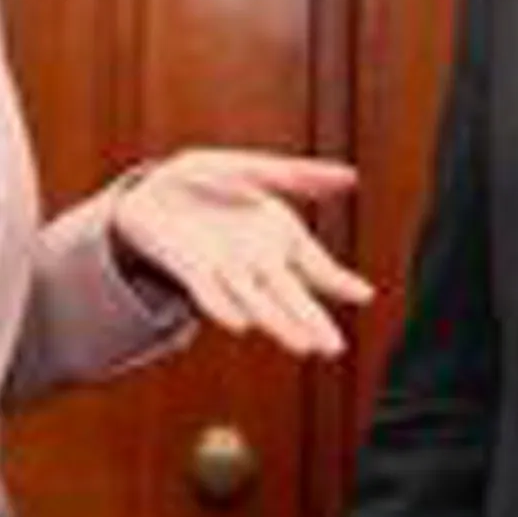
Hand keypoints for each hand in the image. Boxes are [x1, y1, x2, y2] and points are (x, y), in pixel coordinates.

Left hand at [111, 151, 372, 357]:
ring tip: (302, 345)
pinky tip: (241, 323)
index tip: (364, 294)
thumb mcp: (254, 169)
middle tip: (334, 347)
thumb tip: (352, 178)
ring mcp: (224, 270)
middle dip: (311, 321)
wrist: (152, 191)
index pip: (316, 266)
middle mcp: (257, 262)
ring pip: (257, 303)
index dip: (338, 281)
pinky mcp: (191, 269)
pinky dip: (224, 306)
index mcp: (279, 237)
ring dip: (277, 324)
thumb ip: (298, 176)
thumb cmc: (208, 180)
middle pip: (290, 296)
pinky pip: (209, 293)